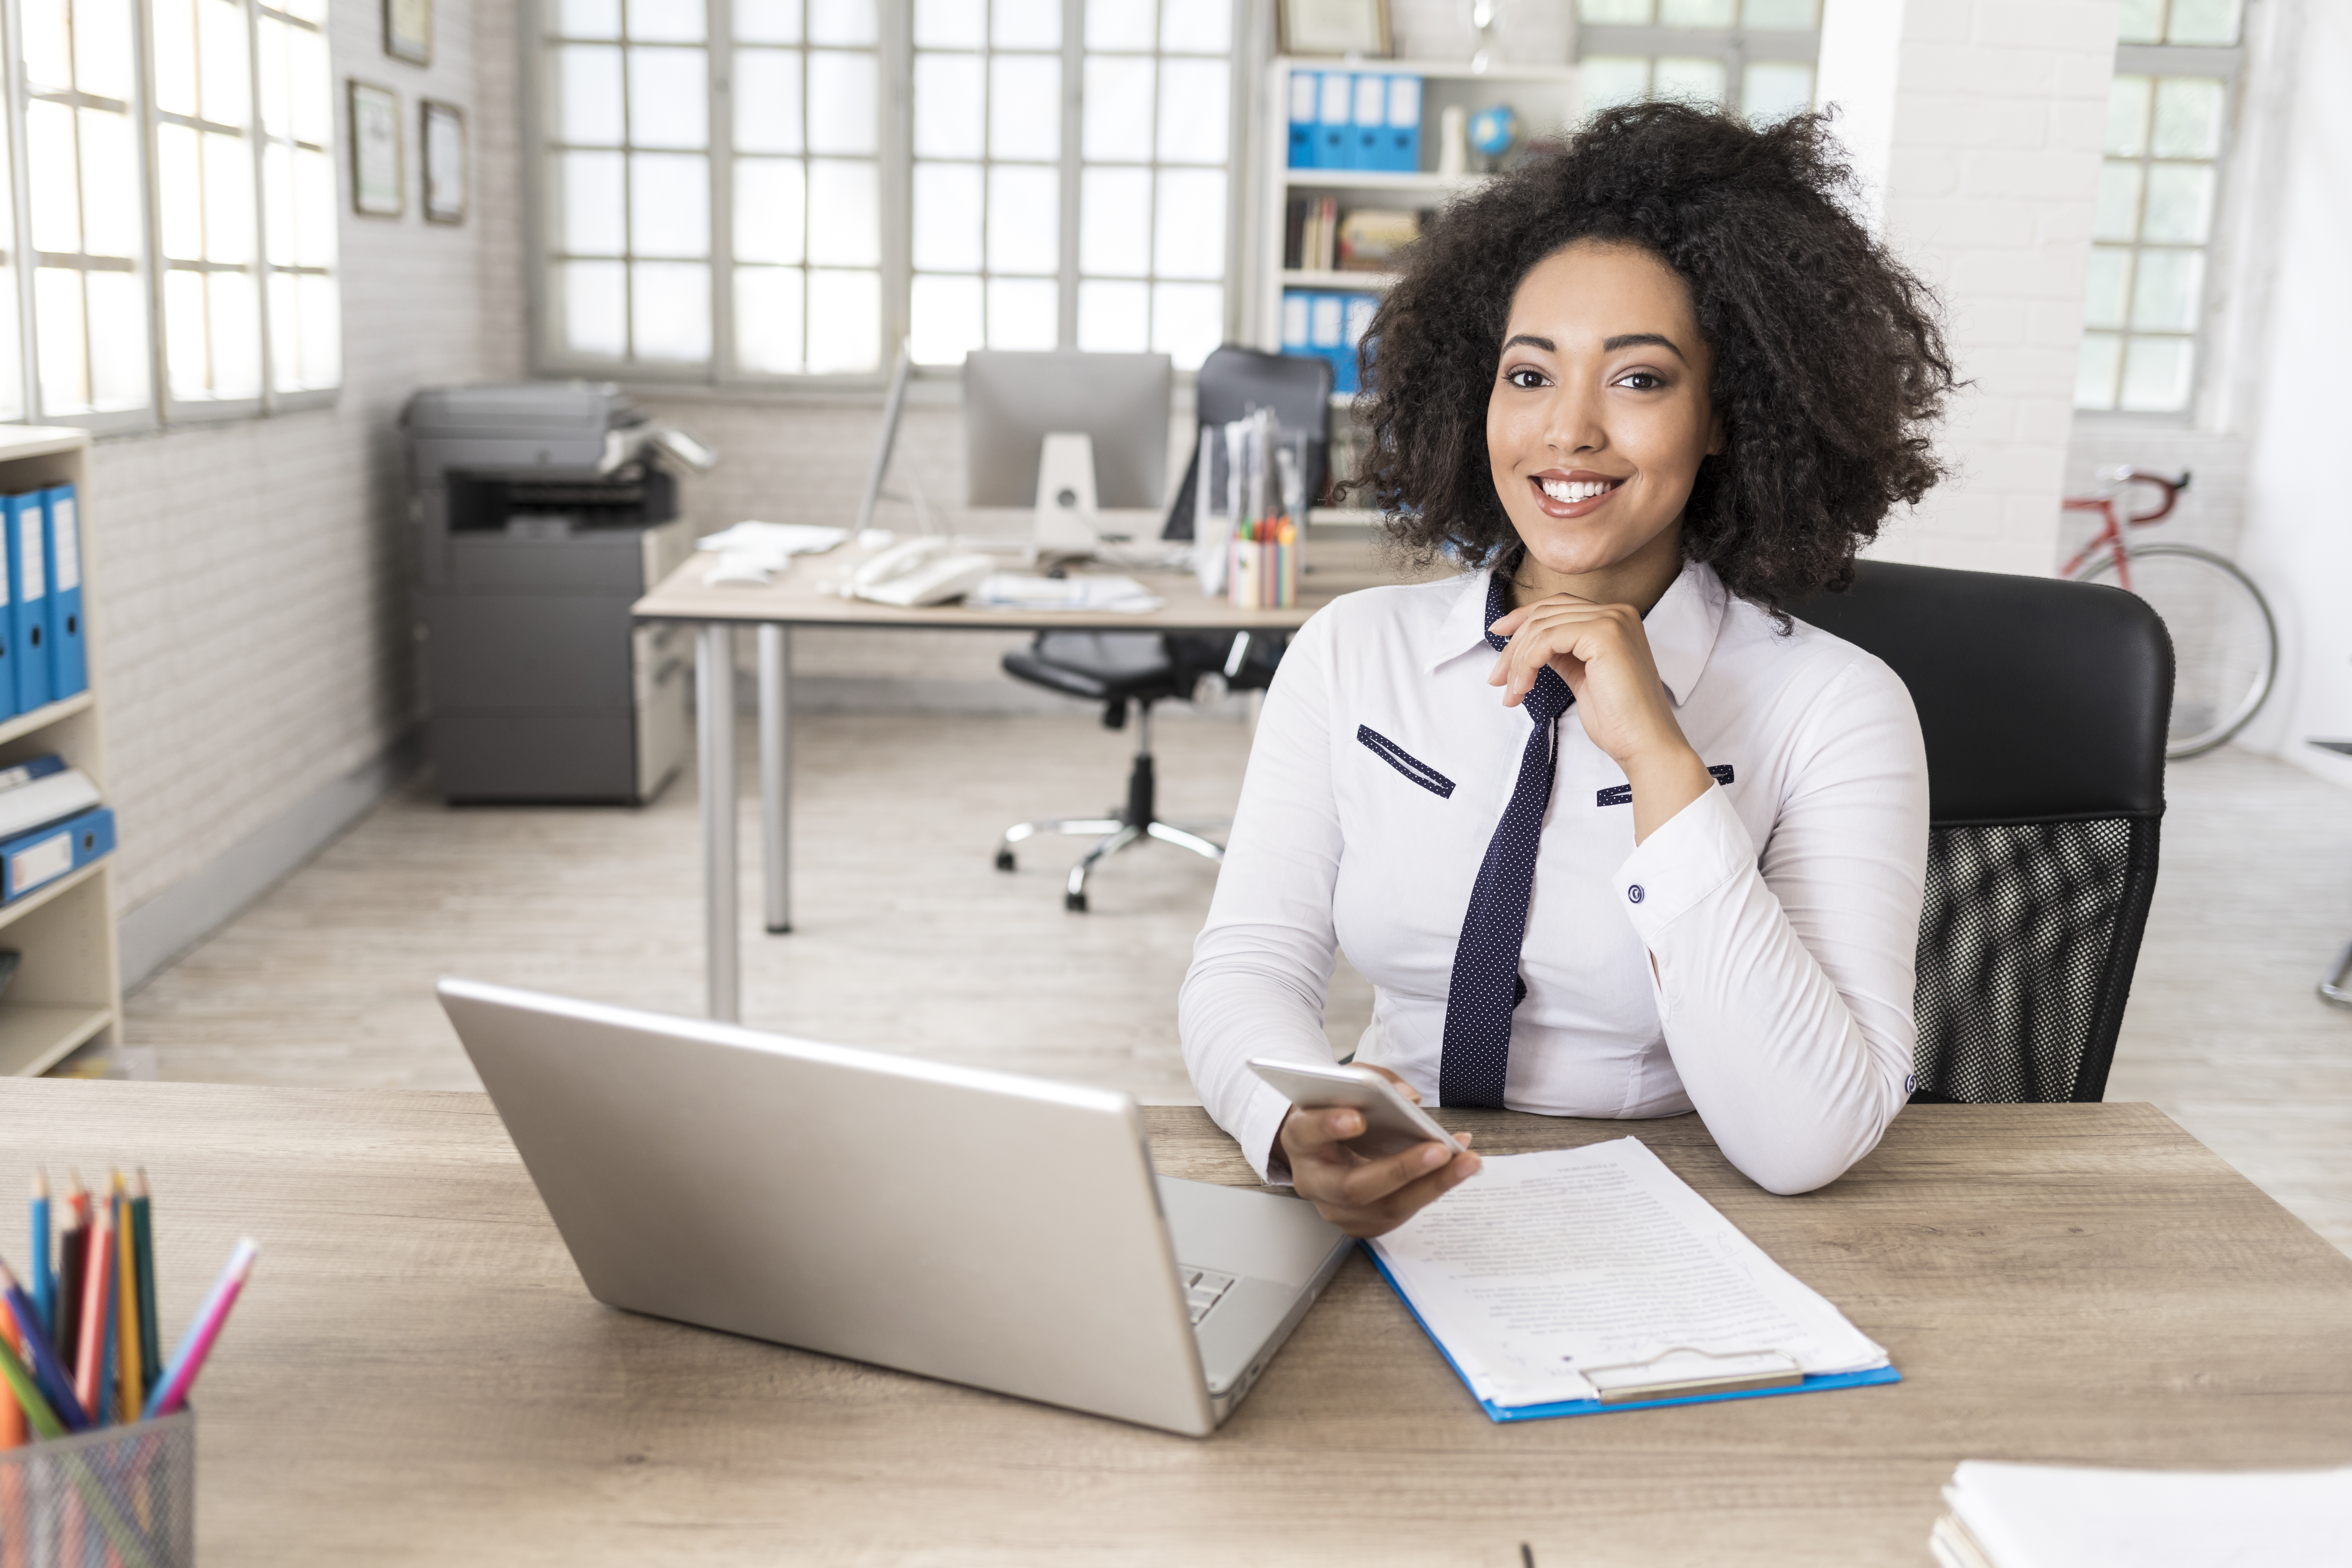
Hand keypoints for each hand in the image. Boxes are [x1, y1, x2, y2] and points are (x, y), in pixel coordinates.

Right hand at [1276, 1066, 1480, 1237]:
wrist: (1323, 1148)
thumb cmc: (1336, 1111)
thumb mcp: (1346, 1086)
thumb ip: (1372, 1081)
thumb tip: (1409, 1098)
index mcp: (1299, 1140)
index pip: (1307, 1133)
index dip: (1329, 1125)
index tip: (1358, 1118)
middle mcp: (1313, 1181)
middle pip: (1353, 1187)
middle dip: (1401, 1169)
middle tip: (1439, 1149)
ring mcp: (1336, 1209)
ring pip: (1386, 1207)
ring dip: (1432, 1185)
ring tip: (1466, 1161)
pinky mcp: (1362, 1224)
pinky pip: (1402, 1212)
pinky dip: (1433, 1189)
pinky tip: (1457, 1168)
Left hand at [1486, 591, 1712, 842]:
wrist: (1645, 743)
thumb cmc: (1618, 719)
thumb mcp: (1582, 677)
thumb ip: (1562, 655)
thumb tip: (1530, 646)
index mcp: (1615, 619)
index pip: (1558, 606)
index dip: (1522, 618)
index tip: (1497, 634)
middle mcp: (1616, 612)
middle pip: (1546, 614)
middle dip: (1513, 646)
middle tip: (1496, 678)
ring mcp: (1611, 620)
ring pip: (1542, 627)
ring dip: (1517, 662)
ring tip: (1511, 693)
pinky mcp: (1603, 634)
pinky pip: (1546, 640)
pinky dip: (1527, 664)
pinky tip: (1522, 688)